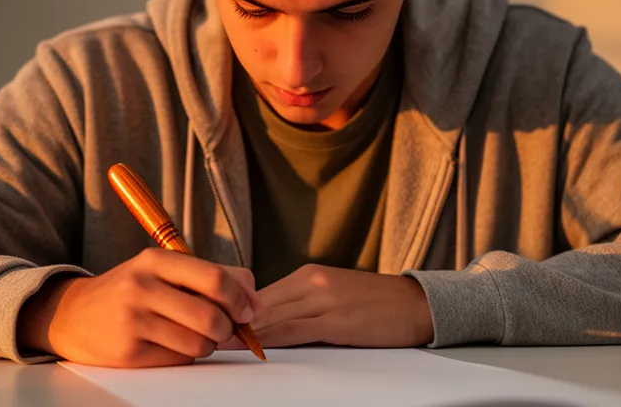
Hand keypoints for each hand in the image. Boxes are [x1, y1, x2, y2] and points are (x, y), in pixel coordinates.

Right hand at [17, 248, 261, 367]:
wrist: (73, 315)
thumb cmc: (130, 290)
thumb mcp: (164, 270)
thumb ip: (211, 276)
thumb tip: (254, 300)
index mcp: (155, 260)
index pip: (214, 278)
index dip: (240, 298)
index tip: (248, 311)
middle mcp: (142, 287)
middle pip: (211, 316)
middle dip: (228, 328)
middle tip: (224, 329)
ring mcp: (133, 321)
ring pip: (198, 343)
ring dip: (207, 344)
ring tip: (193, 335)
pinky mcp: (128, 352)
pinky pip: (179, 360)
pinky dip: (185, 355)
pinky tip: (170, 344)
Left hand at [220, 264, 432, 348]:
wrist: (418, 304)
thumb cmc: (376, 304)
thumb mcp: (334, 295)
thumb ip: (302, 304)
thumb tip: (268, 322)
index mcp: (309, 274)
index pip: (261, 293)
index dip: (234, 308)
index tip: (210, 319)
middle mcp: (313, 282)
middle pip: (262, 303)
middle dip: (232, 319)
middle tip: (203, 331)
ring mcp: (325, 300)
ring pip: (275, 316)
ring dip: (246, 331)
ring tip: (219, 340)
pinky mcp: (338, 322)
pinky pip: (297, 330)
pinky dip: (273, 338)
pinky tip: (257, 346)